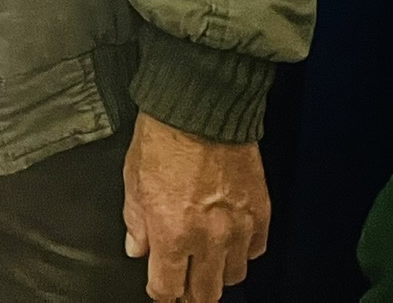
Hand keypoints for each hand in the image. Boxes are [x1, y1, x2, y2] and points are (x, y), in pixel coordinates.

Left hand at [123, 111, 269, 301]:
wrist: (201, 109)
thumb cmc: (162, 138)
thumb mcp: (133, 180)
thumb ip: (136, 222)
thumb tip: (137, 249)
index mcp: (171, 233)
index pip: (168, 288)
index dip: (161, 293)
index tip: (160, 289)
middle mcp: (208, 239)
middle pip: (205, 293)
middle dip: (191, 294)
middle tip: (184, 286)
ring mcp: (238, 229)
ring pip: (233, 277)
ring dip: (217, 275)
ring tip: (206, 264)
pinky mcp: (259, 214)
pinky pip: (255, 251)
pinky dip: (243, 252)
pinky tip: (230, 242)